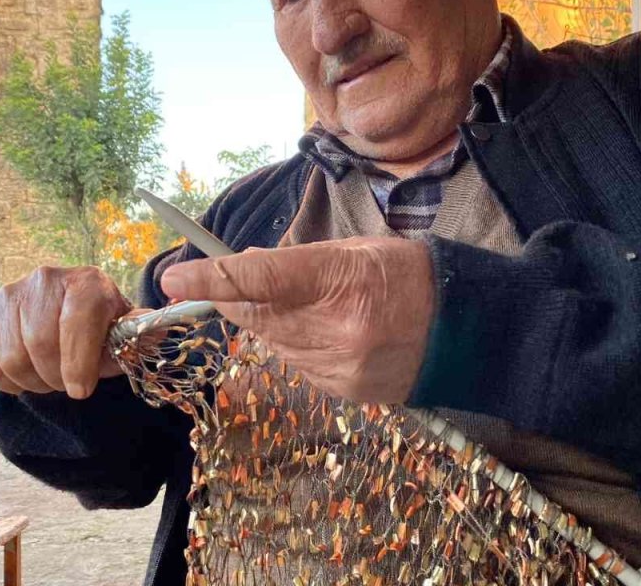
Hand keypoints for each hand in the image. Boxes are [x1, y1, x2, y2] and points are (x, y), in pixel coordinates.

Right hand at [0, 265, 138, 398]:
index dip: (78, 363)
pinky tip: (26, 373)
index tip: (82, 390)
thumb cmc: (100, 329)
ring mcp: (8, 295)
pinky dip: (7, 382)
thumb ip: (138, 335)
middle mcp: (44, 280)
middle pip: (40, 344)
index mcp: (86, 282)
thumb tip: (155, 334)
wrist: (65, 317)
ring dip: (32, 381)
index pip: (76, 321)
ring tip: (48, 377)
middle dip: (56, 377)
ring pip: (12, 358)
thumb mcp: (123, 332)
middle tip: (66, 383)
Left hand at [160, 237, 435, 403]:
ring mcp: (342, 366)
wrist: (468, 329)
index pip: (261, 279)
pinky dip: (297, 347)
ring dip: (272, 323)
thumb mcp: (356, 250)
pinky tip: (329, 332)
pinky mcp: (345, 392)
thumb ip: (297, 262)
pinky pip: (298, 366)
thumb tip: (241, 268)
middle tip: (218, 283)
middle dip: (231, 298)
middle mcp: (339, 328)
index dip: (211, 279)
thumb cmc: (410, 275)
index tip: (172, 279)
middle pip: (257, 316)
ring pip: (273, 343)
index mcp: (343, 278)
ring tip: (310, 305)